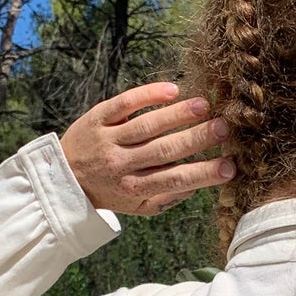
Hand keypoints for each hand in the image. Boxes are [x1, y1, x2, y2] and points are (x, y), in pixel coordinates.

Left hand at [60, 82, 234, 215]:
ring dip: (177, 114)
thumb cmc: (112, 191)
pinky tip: (172, 90)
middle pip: (164, 150)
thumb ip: (168, 198)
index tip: (230, 167)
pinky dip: (147, 95)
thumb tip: (200, 184)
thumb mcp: (138, 206)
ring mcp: (108, 139)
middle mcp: (121, 164)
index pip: (175, 180)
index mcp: (135, 188)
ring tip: (204, 105)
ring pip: (146, 125)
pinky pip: (123, 104)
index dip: (204, 174)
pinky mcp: (97, 117)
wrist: (65, 176)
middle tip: (224, 128)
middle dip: (196, 139)